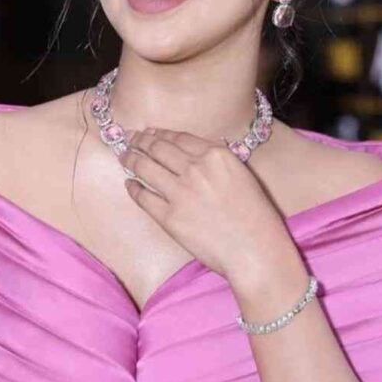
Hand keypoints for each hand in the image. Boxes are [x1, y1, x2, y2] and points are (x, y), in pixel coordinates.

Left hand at [119, 126, 291, 280]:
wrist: (255, 250)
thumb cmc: (256, 216)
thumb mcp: (242, 175)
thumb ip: (218, 162)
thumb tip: (197, 156)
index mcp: (216, 156)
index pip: (179, 138)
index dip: (160, 133)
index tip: (150, 132)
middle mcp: (195, 169)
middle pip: (158, 148)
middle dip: (140, 141)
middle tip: (130, 139)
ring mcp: (180, 193)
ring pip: (146, 168)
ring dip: (131, 159)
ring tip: (124, 157)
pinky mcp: (170, 217)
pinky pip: (144, 198)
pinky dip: (134, 189)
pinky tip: (130, 185)